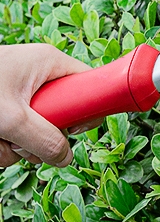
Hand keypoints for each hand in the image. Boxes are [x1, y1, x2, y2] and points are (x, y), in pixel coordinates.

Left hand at [0, 43, 91, 167]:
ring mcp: (19, 93)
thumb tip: (65, 158)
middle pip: (61, 115)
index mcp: (48, 63)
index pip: (89, 84)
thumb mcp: (12, 119)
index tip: (75, 129)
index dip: (87, 109)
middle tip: (23, 140)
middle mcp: (37, 76)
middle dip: (40, 138)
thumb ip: (44, 141)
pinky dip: (2, 144)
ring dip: (16, 146)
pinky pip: (16, 134)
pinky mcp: (4, 109)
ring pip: (35, 131)